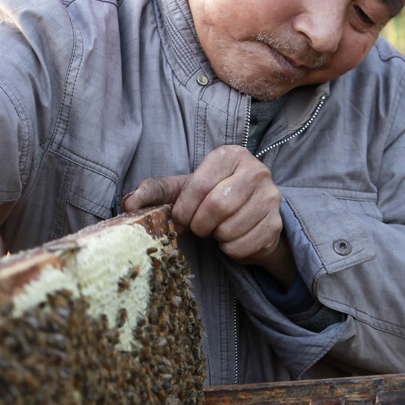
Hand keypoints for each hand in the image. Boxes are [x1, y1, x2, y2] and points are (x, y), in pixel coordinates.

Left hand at [123, 145, 296, 285]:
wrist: (249, 218)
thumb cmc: (211, 198)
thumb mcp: (183, 189)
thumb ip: (156, 191)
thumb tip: (127, 204)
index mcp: (231, 155)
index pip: (200, 185)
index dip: (185, 209)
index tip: (182, 218)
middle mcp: (257, 171)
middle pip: (218, 207)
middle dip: (200, 225)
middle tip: (200, 227)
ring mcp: (271, 197)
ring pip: (231, 229)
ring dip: (217, 238)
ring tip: (219, 229)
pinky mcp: (276, 224)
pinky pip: (243, 246)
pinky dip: (231, 250)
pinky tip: (233, 238)